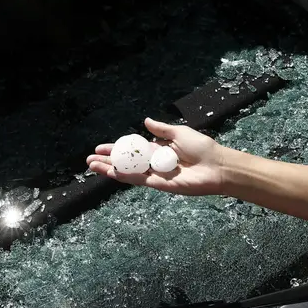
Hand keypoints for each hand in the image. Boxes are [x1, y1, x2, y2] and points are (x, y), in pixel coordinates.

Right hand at [86, 118, 226, 195]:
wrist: (217, 166)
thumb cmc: (202, 148)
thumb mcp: (179, 133)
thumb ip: (161, 129)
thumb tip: (145, 121)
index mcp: (158, 149)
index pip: (131, 149)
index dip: (116, 148)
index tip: (100, 147)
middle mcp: (154, 163)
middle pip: (126, 162)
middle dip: (107, 161)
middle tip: (89, 160)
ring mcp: (155, 175)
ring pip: (128, 172)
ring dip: (110, 170)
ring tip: (93, 166)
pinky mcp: (160, 185)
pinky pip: (139, 180)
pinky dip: (126, 176)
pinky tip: (112, 172)